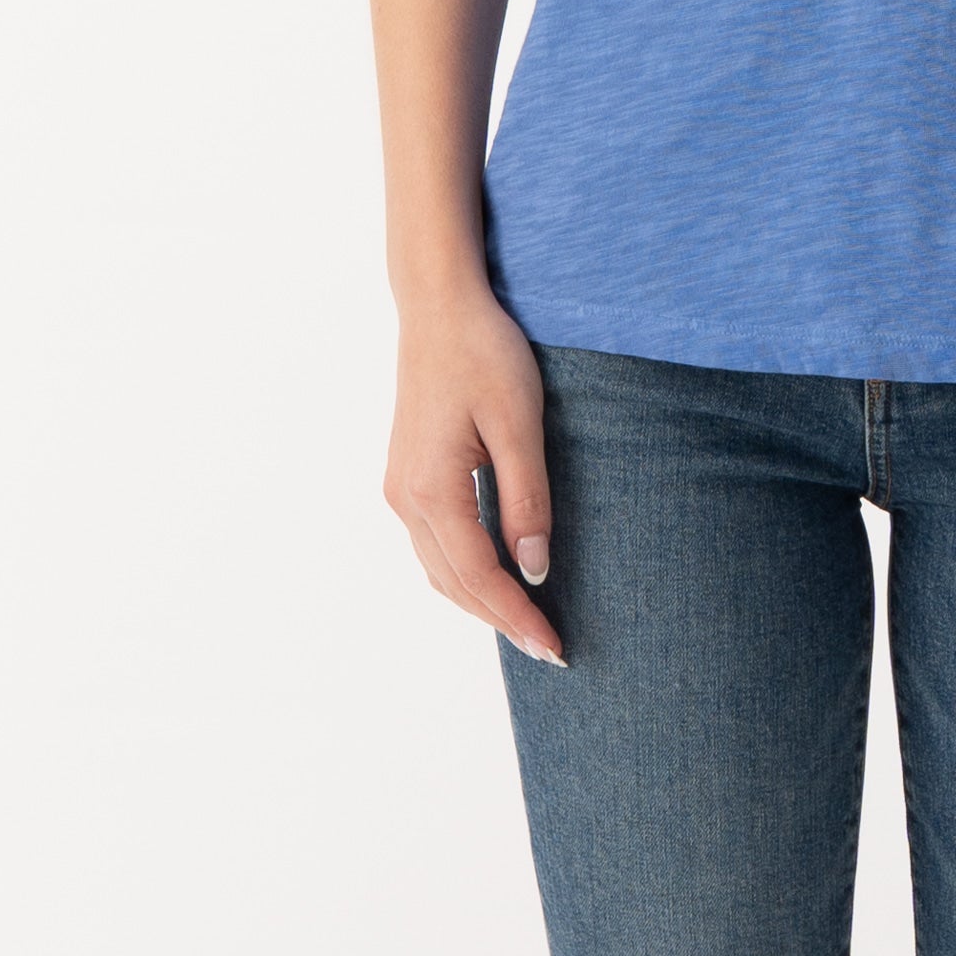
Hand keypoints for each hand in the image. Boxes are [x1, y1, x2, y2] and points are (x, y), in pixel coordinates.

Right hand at [385, 281, 565, 666]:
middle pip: (453, 584)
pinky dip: (466, 573)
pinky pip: (435, 545)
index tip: (554, 647)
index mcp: (431, 490)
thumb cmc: (483, 354)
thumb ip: (527, 499)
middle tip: (551, 649)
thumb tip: (534, 568)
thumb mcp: (518, 423)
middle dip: (501, 620)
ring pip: (440, 569)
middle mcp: (405, 498)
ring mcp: (401, 489)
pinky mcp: (407, 477)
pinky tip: (498, 577)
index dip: (517, 616)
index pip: (479, 576)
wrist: (438, 306)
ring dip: (481, 602)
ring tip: (528, 624)